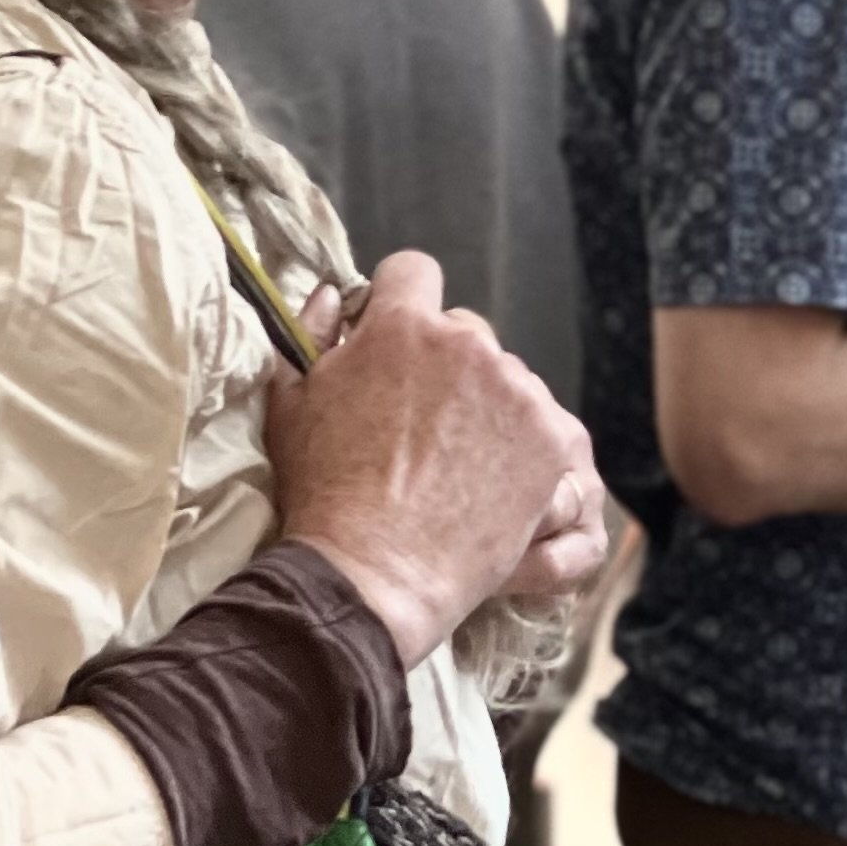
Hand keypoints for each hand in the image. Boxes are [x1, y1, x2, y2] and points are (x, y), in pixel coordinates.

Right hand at [266, 251, 603, 670]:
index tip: (396, 338)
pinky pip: (544, 425)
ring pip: (507, 380)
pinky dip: (526, 450)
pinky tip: (495, 485)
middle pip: (464, 332)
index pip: (413, 273)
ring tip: (458, 470)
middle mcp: (468, 345)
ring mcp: (518, 391)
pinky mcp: (554, 439)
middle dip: (446, 366)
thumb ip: (313, 335)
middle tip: (423, 427)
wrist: (377, 572)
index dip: (403, 301)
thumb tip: (334, 294)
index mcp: (402, 326)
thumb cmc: (323, 492)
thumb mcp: (292, 404)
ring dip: (488, 409)